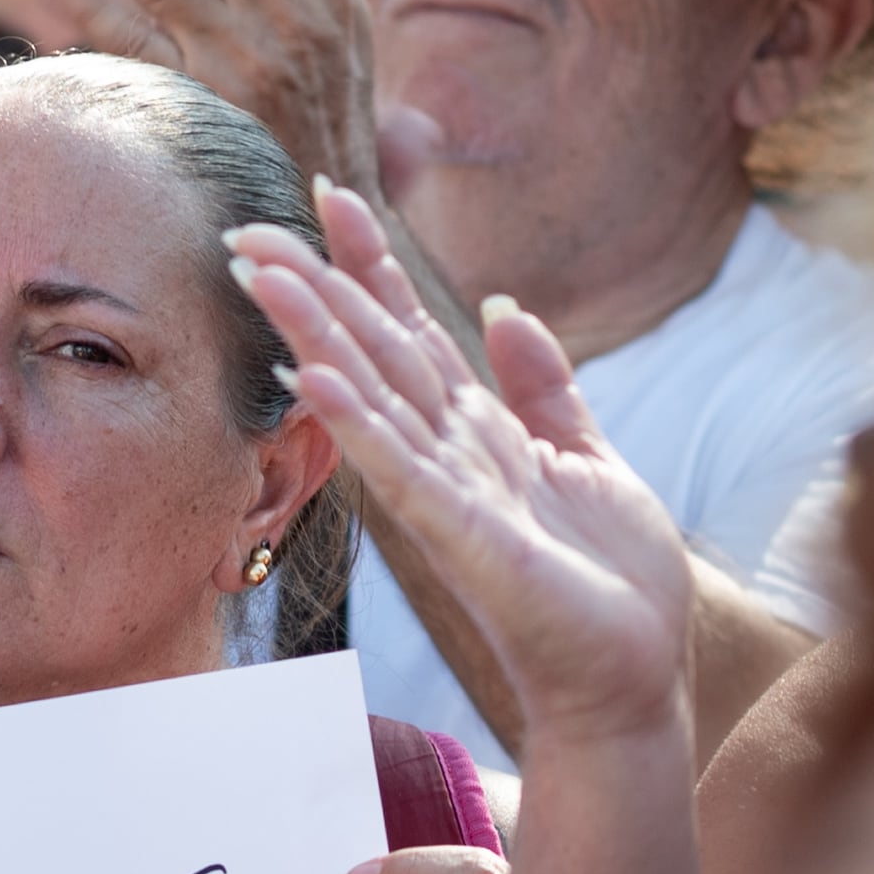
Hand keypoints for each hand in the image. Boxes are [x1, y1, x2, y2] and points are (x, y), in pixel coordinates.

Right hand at [236, 185, 696, 749]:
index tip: (332, 194)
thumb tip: (504, 309)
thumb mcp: (589, 459)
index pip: (411, 332)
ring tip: (261, 273)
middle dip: (314, 288)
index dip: (372, 264)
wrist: (629, 679)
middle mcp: (448, 458)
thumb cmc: (608, 588)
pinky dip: (359, 423)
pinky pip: (403, 470)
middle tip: (244, 229)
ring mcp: (449, 497)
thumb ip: (544, 387)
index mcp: (477, 434)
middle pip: (371, 353)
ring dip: (315, 335)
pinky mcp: (466, 538)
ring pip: (371, 397)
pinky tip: (315, 377)